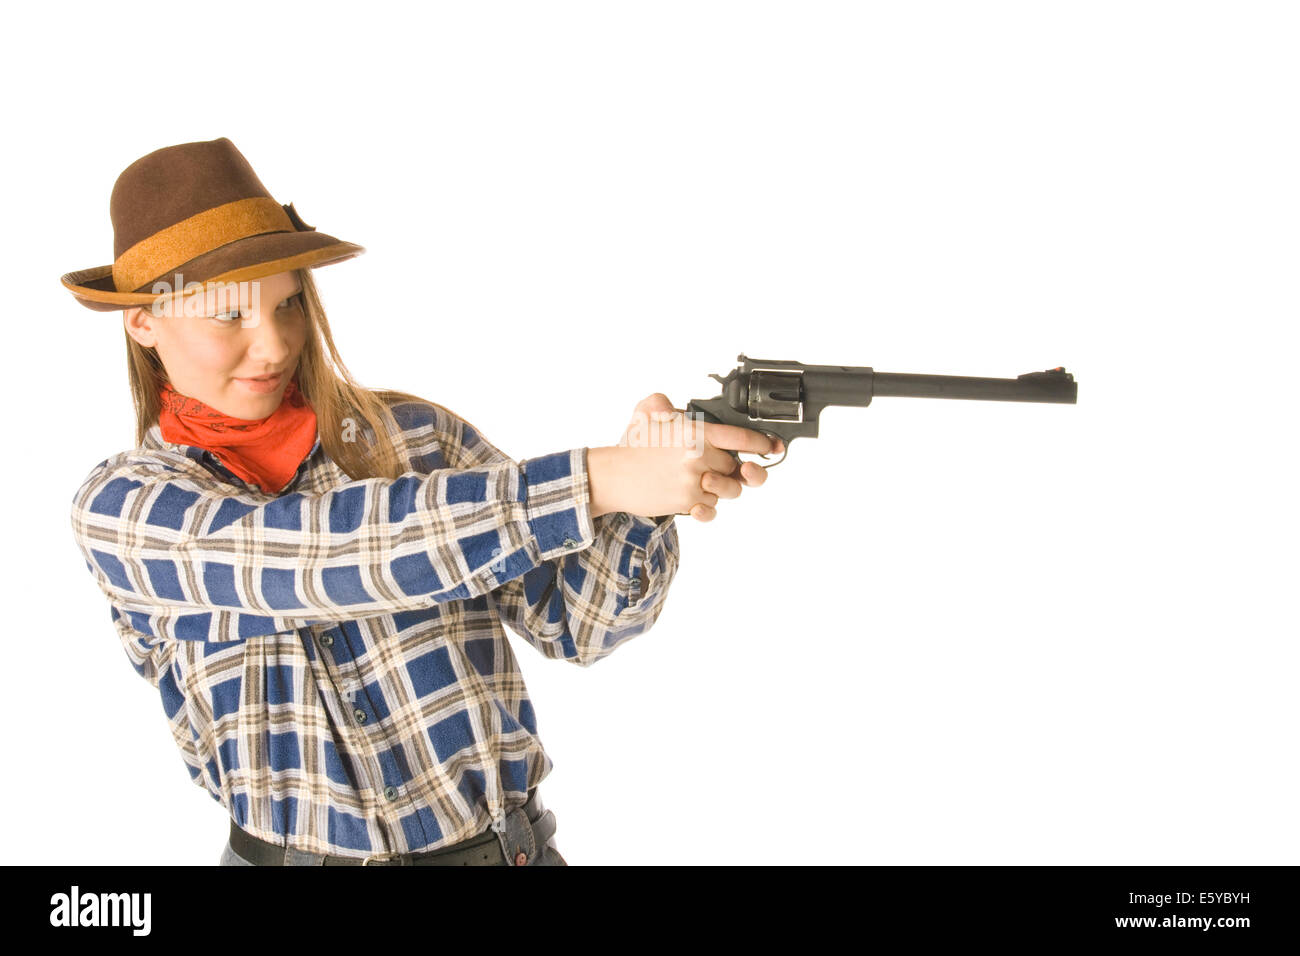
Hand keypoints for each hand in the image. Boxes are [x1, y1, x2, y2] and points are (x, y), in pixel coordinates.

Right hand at [594, 392, 782, 521]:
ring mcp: (695, 481)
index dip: (761, 442)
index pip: (740, 437)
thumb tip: (676, 406)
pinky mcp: (688, 502)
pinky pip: (712, 508)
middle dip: (730, 468)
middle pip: (735, 466)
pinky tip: (697, 500)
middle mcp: (699, 456)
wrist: (611, 476)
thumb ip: (666, 402)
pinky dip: (707, 506)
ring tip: (700, 480)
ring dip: (719, 487)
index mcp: (695, 432)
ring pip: (727, 490)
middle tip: (714, 465)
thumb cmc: (631, 446)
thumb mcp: (647, 411)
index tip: (771, 446)